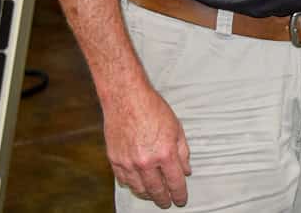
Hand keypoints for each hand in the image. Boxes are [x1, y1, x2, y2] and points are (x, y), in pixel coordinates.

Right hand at [103, 83, 191, 208]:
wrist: (126, 98)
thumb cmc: (153, 109)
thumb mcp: (176, 128)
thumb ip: (183, 152)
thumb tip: (186, 171)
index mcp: (165, 153)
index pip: (175, 182)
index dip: (179, 194)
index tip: (181, 200)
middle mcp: (146, 161)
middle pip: (157, 190)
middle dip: (164, 199)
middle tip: (168, 203)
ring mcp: (129, 162)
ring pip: (139, 189)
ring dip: (148, 195)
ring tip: (154, 196)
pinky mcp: (115, 160)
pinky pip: (124, 180)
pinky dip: (132, 185)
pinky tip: (138, 185)